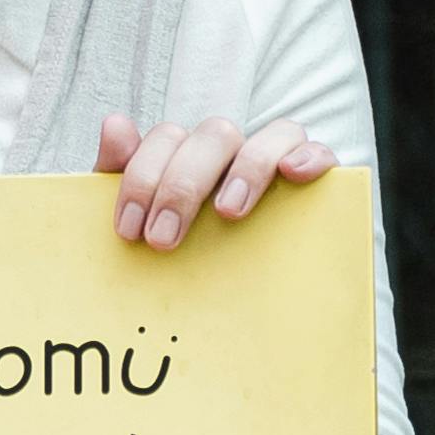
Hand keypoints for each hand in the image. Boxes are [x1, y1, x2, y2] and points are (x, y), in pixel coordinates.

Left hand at [97, 106, 337, 252]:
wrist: (235, 309)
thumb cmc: (179, 256)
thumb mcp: (144, 223)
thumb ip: (120, 177)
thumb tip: (116, 125)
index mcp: (188, 158)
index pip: (168, 139)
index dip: (143, 177)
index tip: (129, 231)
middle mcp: (233, 155)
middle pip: (216, 135)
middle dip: (183, 185)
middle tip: (164, 240)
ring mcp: (275, 164)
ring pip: (271, 134)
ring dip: (248, 168)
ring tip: (229, 213)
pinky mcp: (312, 181)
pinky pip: (318, 151)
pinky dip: (308, 155)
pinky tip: (294, 174)